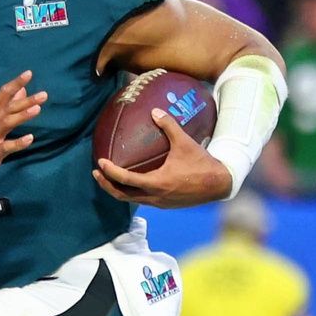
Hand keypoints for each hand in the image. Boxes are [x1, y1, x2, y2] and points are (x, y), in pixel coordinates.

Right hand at [0, 71, 44, 181]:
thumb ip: (5, 105)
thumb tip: (22, 90)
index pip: (2, 94)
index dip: (16, 83)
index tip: (28, 73)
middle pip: (8, 108)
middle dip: (26, 101)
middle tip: (44, 94)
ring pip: (7, 123)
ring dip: (22, 116)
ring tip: (37, 109)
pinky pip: (6, 147)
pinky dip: (18, 142)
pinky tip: (30, 138)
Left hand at [93, 108, 232, 207]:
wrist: (219, 184)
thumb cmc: (202, 163)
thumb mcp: (185, 142)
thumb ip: (169, 126)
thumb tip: (154, 111)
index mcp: (157, 183)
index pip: (126, 180)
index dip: (110, 172)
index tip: (100, 163)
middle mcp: (155, 197)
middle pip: (122, 195)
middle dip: (106, 185)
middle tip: (96, 172)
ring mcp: (160, 203)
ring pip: (132, 199)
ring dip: (118, 190)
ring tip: (108, 177)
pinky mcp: (165, 204)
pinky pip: (142, 199)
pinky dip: (131, 192)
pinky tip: (130, 181)